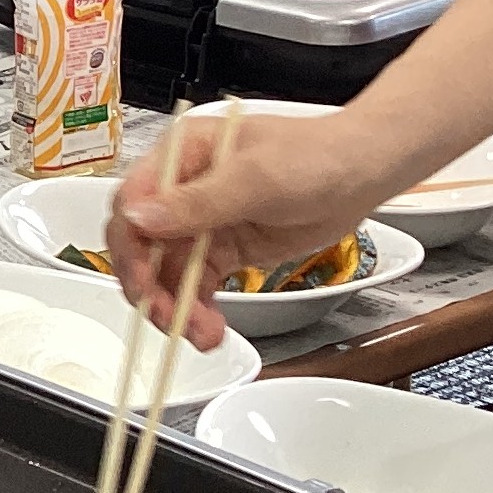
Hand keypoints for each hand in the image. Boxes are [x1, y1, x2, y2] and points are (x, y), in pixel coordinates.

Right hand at [109, 115, 385, 350]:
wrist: (362, 173)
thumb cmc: (316, 157)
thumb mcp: (255, 179)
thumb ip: (197, 202)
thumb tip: (138, 217)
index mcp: (178, 157)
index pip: (132, 204)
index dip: (131, 247)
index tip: (144, 282)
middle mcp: (180, 190)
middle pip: (143, 246)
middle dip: (150, 286)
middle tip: (170, 319)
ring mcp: (200, 223)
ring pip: (167, 273)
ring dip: (176, 308)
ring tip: (202, 334)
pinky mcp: (222, 250)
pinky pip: (196, 286)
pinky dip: (198, 310)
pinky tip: (210, 329)